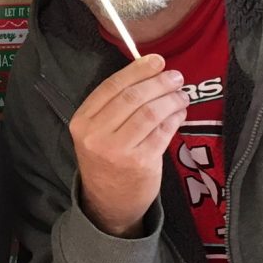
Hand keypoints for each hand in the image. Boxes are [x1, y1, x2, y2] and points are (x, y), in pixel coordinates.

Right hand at [69, 55, 188, 237]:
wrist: (107, 202)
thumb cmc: (106, 160)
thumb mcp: (96, 132)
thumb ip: (114, 106)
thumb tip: (149, 74)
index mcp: (82, 121)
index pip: (111, 87)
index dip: (136, 70)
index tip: (156, 60)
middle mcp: (96, 135)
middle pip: (132, 97)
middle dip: (158, 82)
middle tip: (175, 76)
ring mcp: (118, 150)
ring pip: (150, 112)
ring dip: (171, 99)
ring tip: (181, 94)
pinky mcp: (141, 163)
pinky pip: (163, 132)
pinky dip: (175, 118)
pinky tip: (179, 112)